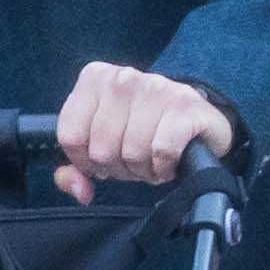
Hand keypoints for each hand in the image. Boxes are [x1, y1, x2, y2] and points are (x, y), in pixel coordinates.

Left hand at [54, 63, 234, 205]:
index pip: (70, 136)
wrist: (199, 120)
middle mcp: (123, 77)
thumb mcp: (102, 143)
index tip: (103, 160)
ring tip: (152, 161)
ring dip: (143, 170)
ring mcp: (156, 87)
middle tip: (134, 162)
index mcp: (95, 78)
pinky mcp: (185, 105)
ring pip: (131, 153)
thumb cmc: (143, 131)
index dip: (85, 162)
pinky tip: (168, 162)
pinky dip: (164, 167)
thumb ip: (76, 168)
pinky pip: (161, 152)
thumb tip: (80, 191)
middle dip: (117, 168)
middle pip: (101, 149)